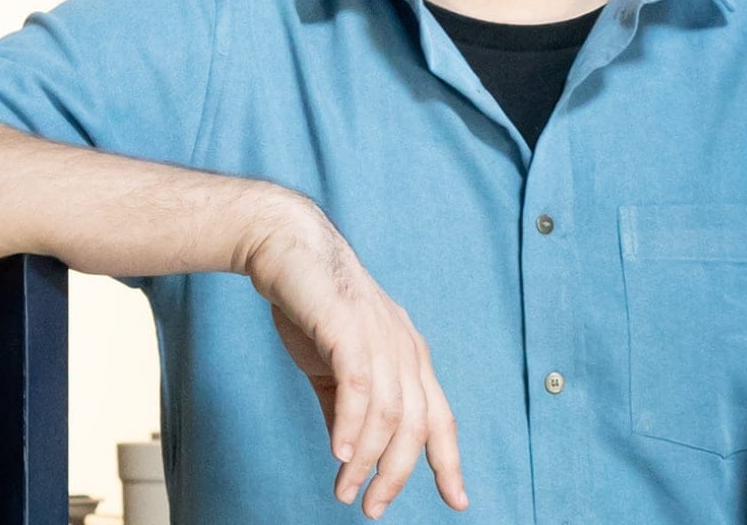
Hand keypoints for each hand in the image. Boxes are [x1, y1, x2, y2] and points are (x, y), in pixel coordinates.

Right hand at [243, 201, 467, 516]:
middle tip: (373, 508)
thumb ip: (345, 408)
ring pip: (389, 414)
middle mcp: (405, 349)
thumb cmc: (313, 306)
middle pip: (417, 426)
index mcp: (410, 358)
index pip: (440, 418)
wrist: (288, 249)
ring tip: (346, 491)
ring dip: (367, 460)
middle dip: (397, 474)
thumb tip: (349, 456)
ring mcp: (381, 337)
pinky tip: (339, 455)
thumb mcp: (335, 366)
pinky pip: (359, 387)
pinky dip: (351, 426)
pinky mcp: (349, 328)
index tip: (458, 501)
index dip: (450, 462)